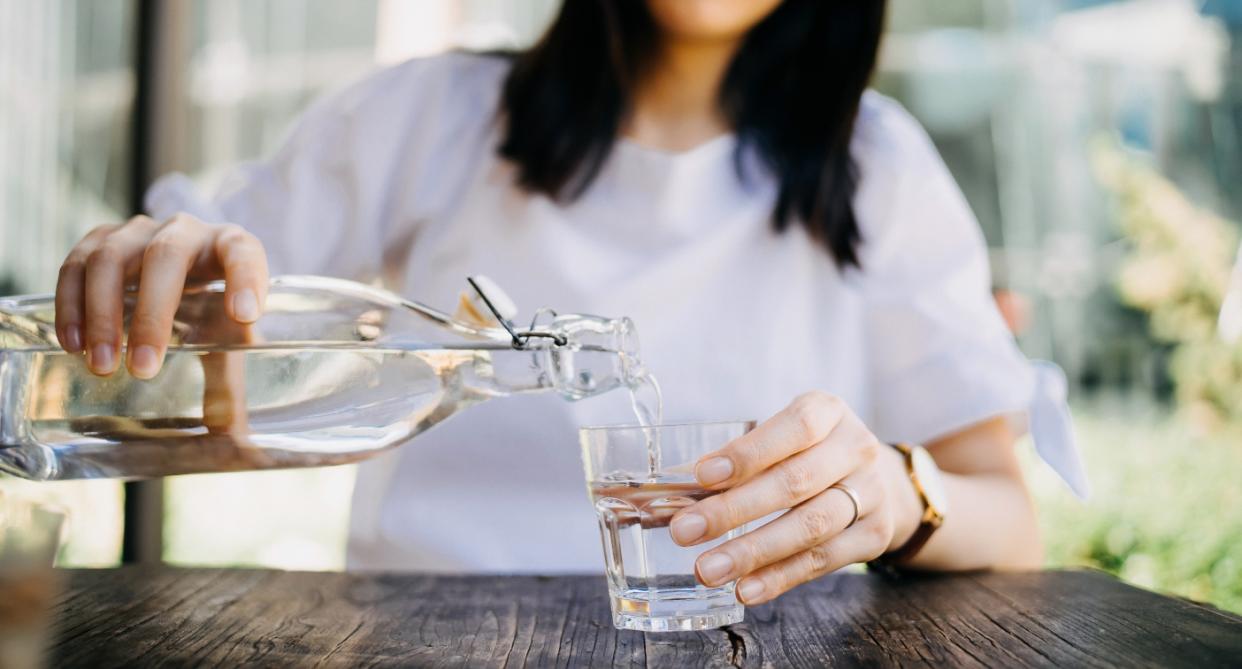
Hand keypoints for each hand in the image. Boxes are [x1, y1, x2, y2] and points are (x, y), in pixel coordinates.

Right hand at [55, 214, 269, 378]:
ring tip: (103, 365)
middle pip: (165, 257)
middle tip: (144, 369)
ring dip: (103, 314)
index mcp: (230, 247)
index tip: (244, 317)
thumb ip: (230, 382)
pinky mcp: (101, 239)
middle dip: (152, 314)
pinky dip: (71, 304)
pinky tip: (72, 344)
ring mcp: (140, 231)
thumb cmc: (213, 307)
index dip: (246, 279)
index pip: (244, 252)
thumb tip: (232, 439)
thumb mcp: (227, 338)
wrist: (181, 272)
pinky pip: (77, 264)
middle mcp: (186, 231)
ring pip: (111, 258)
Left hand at [669, 391, 921, 604]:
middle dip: (734, 510)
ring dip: (753, 551)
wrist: (879, 480)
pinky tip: (745, 588)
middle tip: (685, 532)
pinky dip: (781, 577)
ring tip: (708, 569)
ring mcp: (871, 493)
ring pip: (810, 527)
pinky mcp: (875, 535)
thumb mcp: (784, 438)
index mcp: (828, 412)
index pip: (794, 428)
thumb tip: (673, 500)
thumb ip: (738, 461)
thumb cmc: (809, 453)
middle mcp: (856, 449)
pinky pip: (824, 561)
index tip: (702, 475)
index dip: (748, 453)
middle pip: (795, 482)